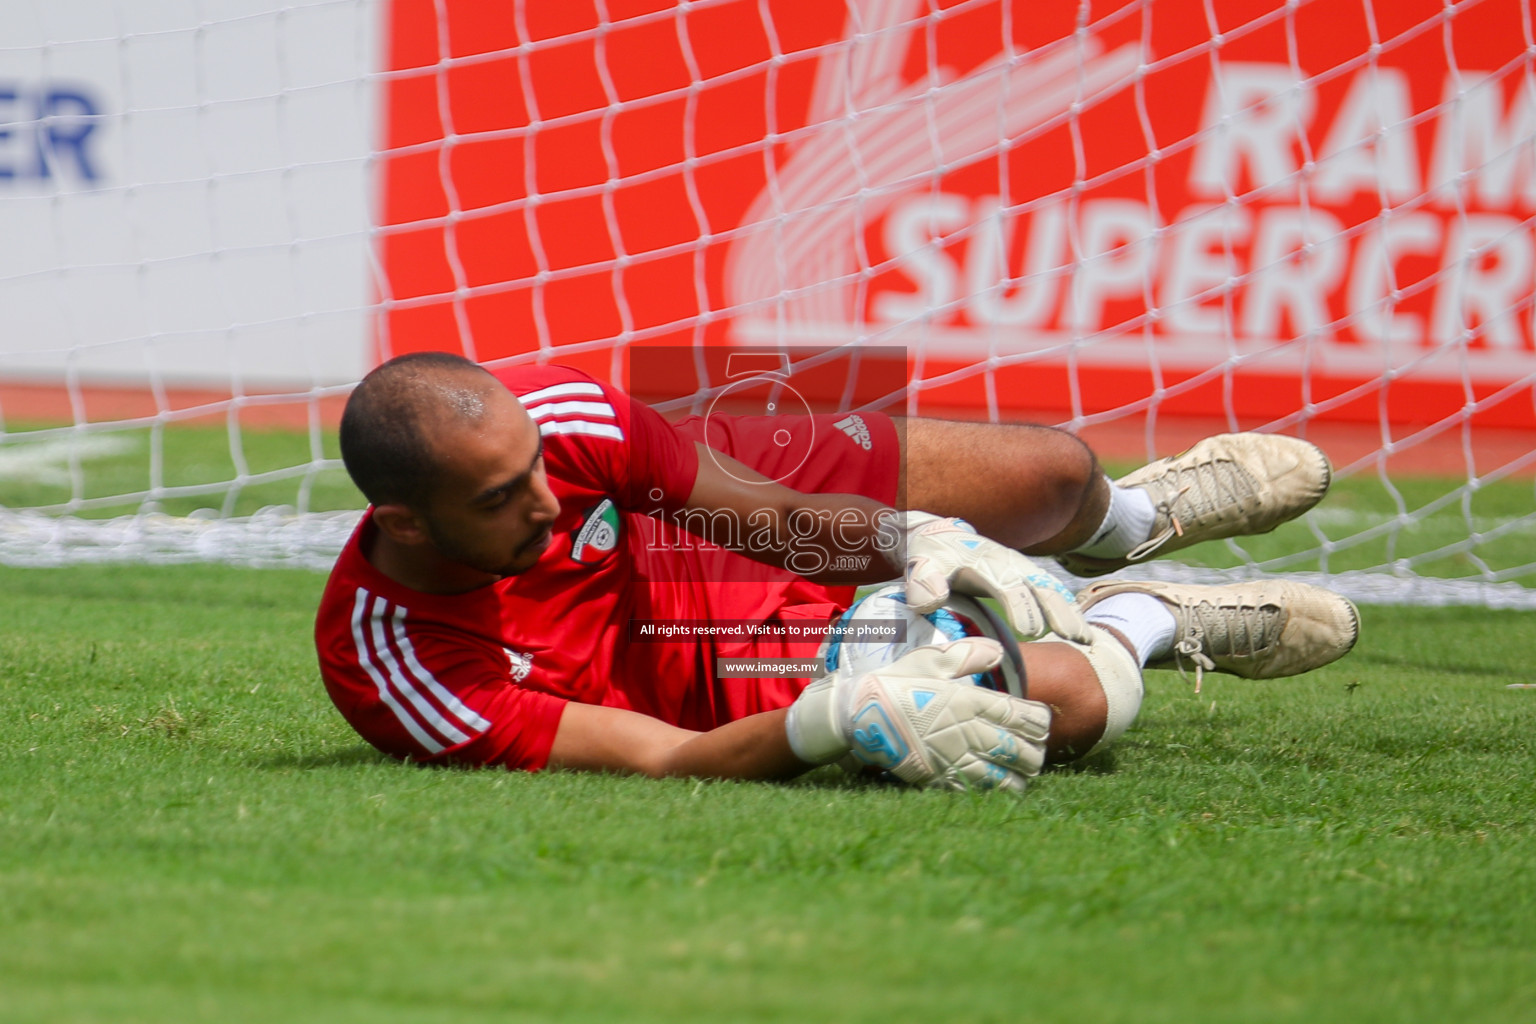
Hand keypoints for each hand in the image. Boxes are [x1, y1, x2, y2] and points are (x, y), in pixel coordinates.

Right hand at [785, 638, 1052, 792]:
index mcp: (968, 700)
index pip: (1020, 716)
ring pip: (1001, 776)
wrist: (857, 714)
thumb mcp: (929, 660)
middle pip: (1017, 749)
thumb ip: (966, 655)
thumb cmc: (894, 683)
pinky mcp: (937, 777)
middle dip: (1034, 754)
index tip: (1043, 724)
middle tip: (1037, 754)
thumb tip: (999, 651)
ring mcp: (952, 757)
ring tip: (1025, 776)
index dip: (1039, 723)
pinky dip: (994, 792)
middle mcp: (965, 731)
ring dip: (1019, 777)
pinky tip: (1001, 791)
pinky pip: (975, 791)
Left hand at [898, 512, 1089, 643]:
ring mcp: (1024, 570)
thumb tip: (930, 602)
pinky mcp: (1029, 578)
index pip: (1007, 585)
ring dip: (1070, 614)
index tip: (1029, 631)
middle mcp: (1010, 564)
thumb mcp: (920, 564)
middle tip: (1071, 637)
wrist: (942, 538)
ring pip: (1053, 591)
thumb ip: (923, 581)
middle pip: (1039, 588)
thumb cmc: (930, 557)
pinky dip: (1070, 611)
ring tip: (1086, 640)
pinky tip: (1083, 634)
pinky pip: (1054, 593)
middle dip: (1056, 611)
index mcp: (984, 561)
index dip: (1020, 606)